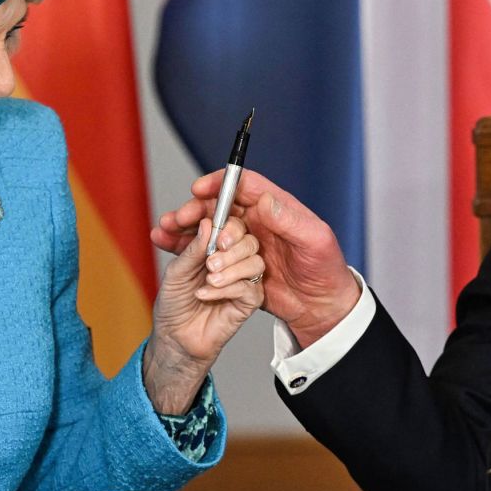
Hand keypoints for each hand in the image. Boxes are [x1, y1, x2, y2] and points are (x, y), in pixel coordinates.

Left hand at [143, 215, 264, 413]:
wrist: (175, 338)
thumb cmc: (175, 304)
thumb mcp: (176, 272)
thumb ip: (193, 248)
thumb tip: (208, 224)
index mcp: (215, 246)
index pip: (228, 223)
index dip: (220, 217)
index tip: (204, 219)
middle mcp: (233, 259)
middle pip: (248, 237)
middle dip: (230, 242)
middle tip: (210, 256)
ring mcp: (244, 279)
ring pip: (254, 260)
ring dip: (230, 266)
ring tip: (208, 277)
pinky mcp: (249, 301)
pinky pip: (249, 287)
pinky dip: (226, 288)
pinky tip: (206, 294)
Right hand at [151, 169, 359, 347]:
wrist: (321, 306)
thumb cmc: (326, 269)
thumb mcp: (315, 241)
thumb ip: (290, 220)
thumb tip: (265, 200)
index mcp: (276, 208)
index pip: (244, 185)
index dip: (220, 183)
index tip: (199, 188)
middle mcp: (257, 221)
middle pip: (220, 206)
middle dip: (196, 209)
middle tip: (180, 218)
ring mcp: (244, 243)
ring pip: (209, 228)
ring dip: (185, 227)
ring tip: (164, 231)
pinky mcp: (235, 264)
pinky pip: (206, 251)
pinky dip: (185, 247)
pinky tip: (166, 244)